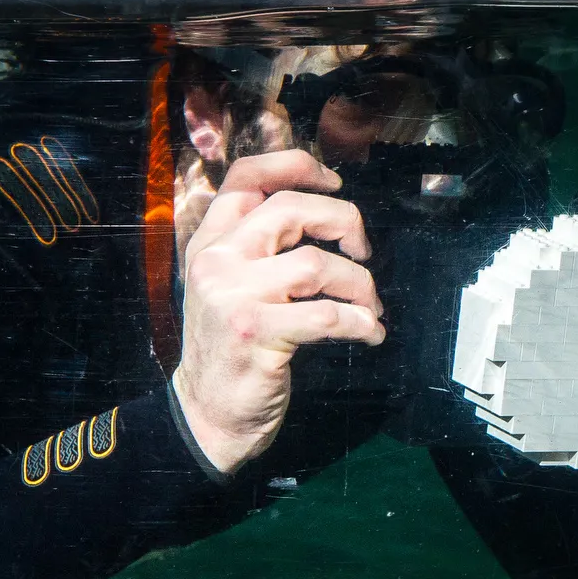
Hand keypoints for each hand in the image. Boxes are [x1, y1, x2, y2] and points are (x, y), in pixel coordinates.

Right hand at [171, 150, 385, 473]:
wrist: (207, 411)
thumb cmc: (232, 345)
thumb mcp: (230, 284)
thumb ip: (259, 244)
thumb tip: (322, 205)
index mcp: (209, 242)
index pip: (246, 177)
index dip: (297, 167)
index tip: (335, 182)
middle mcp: (215, 261)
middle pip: (291, 208)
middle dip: (345, 222)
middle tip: (363, 251)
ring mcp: (232, 296)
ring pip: (317, 264)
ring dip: (360, 286)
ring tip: (369, 308)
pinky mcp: (256, 333)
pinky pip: (328, 316)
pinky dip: (362, 324)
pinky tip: (370, 334)